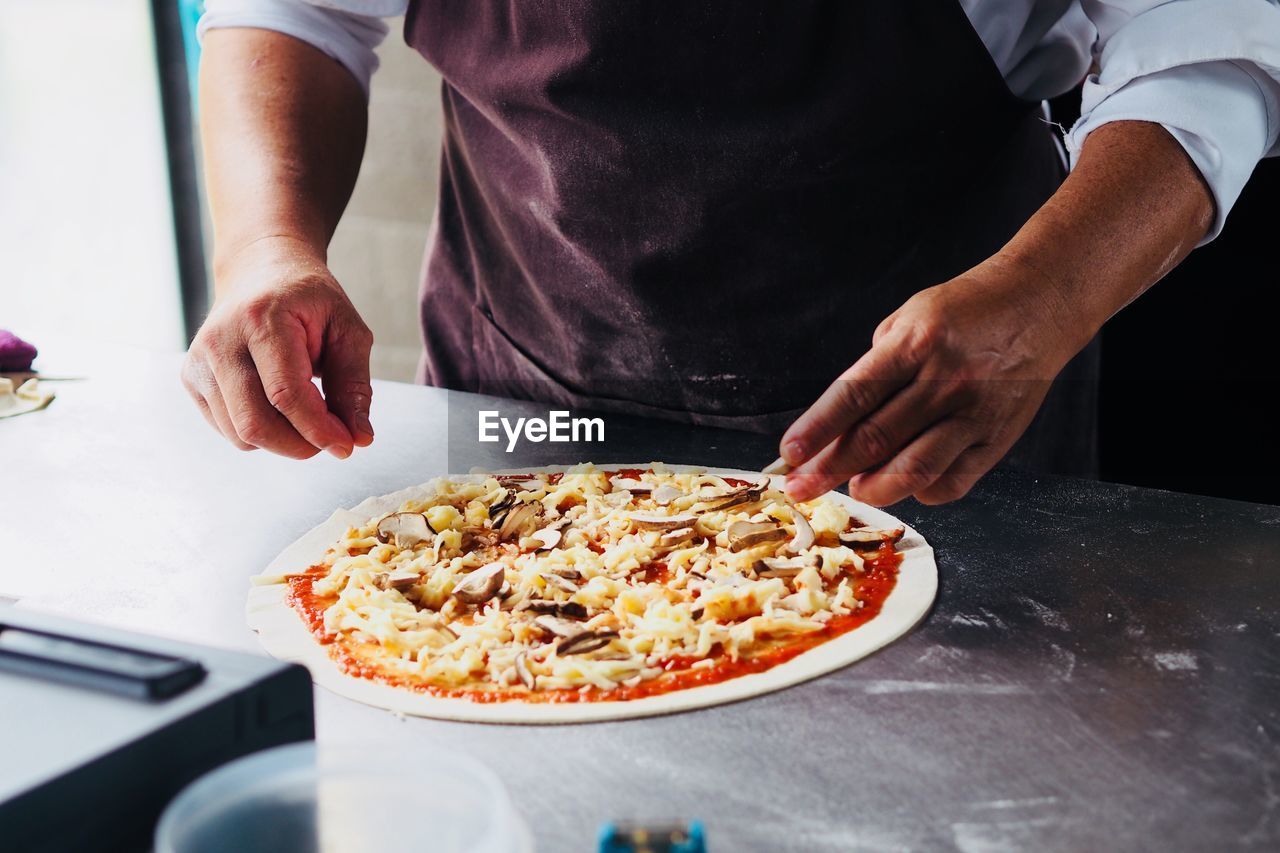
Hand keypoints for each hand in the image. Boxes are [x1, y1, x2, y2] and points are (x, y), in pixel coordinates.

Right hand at [181, 238, 374, 458]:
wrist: (260, 270)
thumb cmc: (307, 300)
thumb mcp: (347, 330)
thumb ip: (354, 384)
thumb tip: (360, 437)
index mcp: (262, 319)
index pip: (285, 393)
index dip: (318, 429)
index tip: (346, 446)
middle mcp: (220, 340)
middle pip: (255, 422)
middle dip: (300, 445)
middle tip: (332, 438)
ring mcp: (199, 360)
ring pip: (240, 434)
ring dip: (283, 441)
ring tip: (308, 414)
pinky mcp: (191, 378)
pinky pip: (227, 429)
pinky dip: (260, 432)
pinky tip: (278, 405)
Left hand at [779, 255, 1090, 505]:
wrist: (1041, 304)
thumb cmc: (966, 311)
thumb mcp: (910, 318)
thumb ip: (877, 368)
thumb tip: (839, 425)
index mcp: (916, 343)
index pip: (854, 394)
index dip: (818, 429)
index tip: (788, 454)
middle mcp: (946, 380)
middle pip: (877, 439)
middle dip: (830, 468)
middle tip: (800, 488)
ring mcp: (976, 413)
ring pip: (915, 469)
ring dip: (874, 488)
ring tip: (854, 488)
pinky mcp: (999, 438)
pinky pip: (953, 481)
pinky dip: (922, 491)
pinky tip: (906, 483)